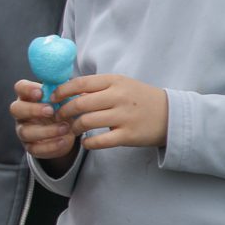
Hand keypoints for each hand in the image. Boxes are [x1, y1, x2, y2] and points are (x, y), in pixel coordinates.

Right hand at [11, 78, 78, 165]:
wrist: (65, 133)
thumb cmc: (62, 110)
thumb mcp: (64, 100)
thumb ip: (66, 92)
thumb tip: (78, 86)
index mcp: (29, 97)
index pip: (20, 88)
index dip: (27, 89)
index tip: (40, 92)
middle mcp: (22, 113)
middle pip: (16, 109)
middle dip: (32, 110)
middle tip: (50, 110)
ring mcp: (24, 130)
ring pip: (25, 131)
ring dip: (46, 130)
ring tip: (65, 128)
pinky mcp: (30, 147)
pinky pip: (34, 148)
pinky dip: (50, 146)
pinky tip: (63, 141)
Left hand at [51, 73, 168, 151]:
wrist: (172, 115)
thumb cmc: (140, 99)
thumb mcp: (121, 86)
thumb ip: (97, 88)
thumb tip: (67, 92)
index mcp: (115, 81)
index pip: (80, 83)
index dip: (62, 91)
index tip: (53, 98)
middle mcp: (119, 97)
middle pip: (79, 104)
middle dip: (63, 112)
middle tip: (58, 117)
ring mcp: (124, 116)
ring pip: (86, 122)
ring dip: (73, 128)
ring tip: (72, 130)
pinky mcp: (129, 135)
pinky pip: (100, 141)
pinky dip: (88, 143)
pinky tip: (85, 143)